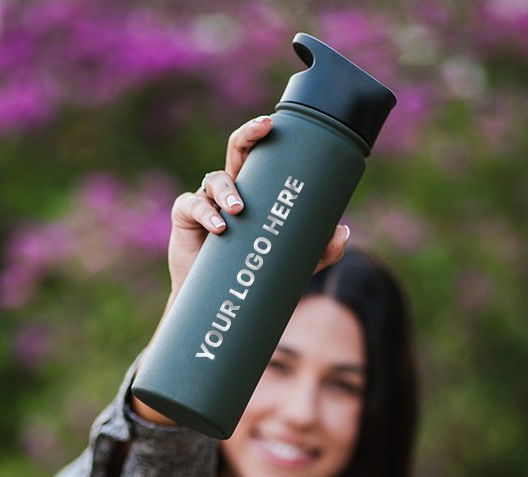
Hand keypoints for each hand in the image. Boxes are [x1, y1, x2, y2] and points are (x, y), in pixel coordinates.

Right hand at [133, 116, 352, 426]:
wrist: (218, 304)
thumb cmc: (254, 273)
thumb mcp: (292, 263)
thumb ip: (318, 250)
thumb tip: (343, 231)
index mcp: (255, 189)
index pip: (260, 154)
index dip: (264, 133)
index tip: (275, 121)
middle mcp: (230, 188)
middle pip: (236, 150)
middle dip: (248, 135)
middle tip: (264, 130)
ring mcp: (206, 200)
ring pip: (215, 179)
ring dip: (228, 190)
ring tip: (239, 211)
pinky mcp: (185, 217)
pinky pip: (192, 204)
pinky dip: (206, 213)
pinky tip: (220, 228)